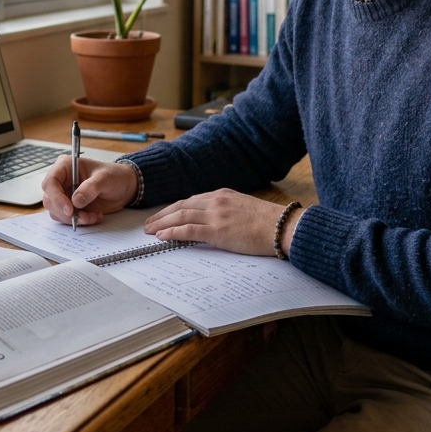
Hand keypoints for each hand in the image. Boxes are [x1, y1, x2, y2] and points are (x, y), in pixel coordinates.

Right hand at [41, 156, 138, 225]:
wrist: (123, 187)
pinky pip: (66, 218)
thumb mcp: (105, 178)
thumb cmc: (114, 176)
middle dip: (65, 212)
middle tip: (83, 217)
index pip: (50, 182)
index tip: (69, 209)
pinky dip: (79, 221)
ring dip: (73, 219)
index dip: (56, 197)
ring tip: (92, 217)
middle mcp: (61, 181)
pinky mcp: (70, 207)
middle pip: (50, 200)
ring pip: (56, 212)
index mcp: (65, 167)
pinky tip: (94, 217)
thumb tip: (76, 201)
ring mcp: (64, 195)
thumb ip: (91, 188)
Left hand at [143, 189, 297, 256]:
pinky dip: (171, 232)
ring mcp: (215, 215)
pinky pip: (187, 230)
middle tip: (148, 223)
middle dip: (163, 215)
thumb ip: (227, 210)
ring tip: (149, 230)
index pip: (191, 200)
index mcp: (222, 195)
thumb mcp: (244, 208)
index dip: (174, 208)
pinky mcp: (217, 231)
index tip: (164, 215)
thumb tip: (216, 220)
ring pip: (180, 216)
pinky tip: (161, 236)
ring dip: (161, 223)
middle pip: (181, 206)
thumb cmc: (267, 222)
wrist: (282, 226)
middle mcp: (216, 201)